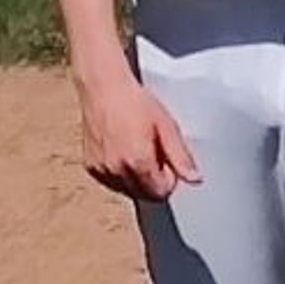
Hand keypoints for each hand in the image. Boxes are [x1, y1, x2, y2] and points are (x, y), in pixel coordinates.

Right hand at [74, 67, 198, 202]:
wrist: (104, 89)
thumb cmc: (135, 102)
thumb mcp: (167, 127)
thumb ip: (181, 157)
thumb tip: (194, 178)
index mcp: (138, 162)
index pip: (160, 192)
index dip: (170, 179)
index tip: (169, 162)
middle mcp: (116, 170)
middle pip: (144, 194)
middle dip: (154, 181)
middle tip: (156, 154)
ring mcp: (100, 169)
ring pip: (126, 190)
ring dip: (137, 179)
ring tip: (139, 150)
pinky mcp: (90, 165)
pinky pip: (110, 182)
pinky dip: (120, 174)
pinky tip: (124, 152)